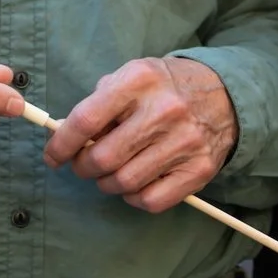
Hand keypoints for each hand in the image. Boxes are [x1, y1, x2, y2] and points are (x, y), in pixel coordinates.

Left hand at [43, 56, 235, 212]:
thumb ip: (99, 102)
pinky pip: (151, 200)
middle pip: (103, 158)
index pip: (86, 120)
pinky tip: (134, 184)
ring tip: (110, 173)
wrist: (225, 95)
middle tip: (83, 165)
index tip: (53, 156)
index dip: (61, 144)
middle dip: (82, 167)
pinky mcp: (199, 170)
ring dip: (107, 184)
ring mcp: (184, 142)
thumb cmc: (165, 87)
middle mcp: (163, 110)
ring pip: (124, 182)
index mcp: (139, 81)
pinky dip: (133, 198)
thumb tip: (67, 137)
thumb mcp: (131, 76)